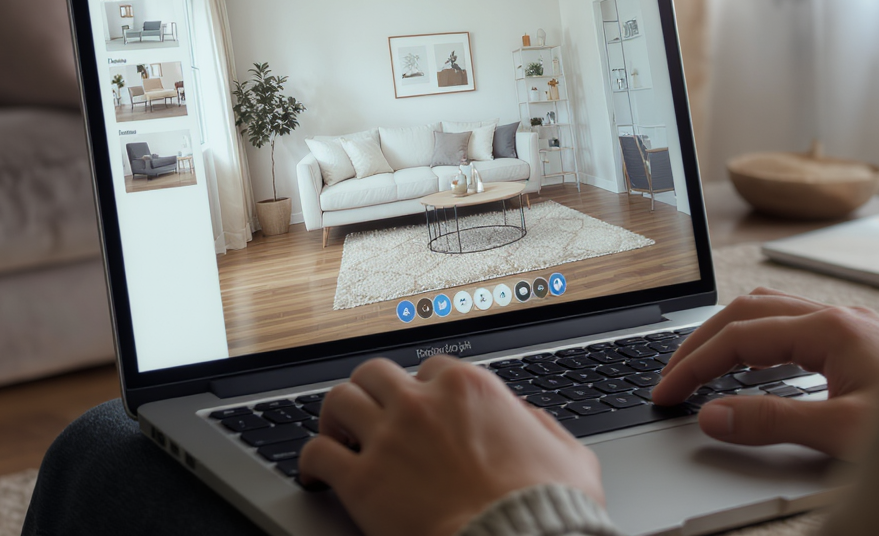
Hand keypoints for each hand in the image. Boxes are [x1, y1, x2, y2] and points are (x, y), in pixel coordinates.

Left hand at [299, 355, 603, 535]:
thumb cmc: (546, 509)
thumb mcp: (568, 456)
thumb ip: (542, 426)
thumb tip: (528, 418)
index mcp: (469, 388)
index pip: (430, 369)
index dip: (423, 392)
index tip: (419, 409)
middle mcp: (422, 403)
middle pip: (374, 373)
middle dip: (370, 393)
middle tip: (370, 415)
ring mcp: (388, 438)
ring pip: (338, 401)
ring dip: (334, 418)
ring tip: (337, 435)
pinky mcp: (363, 481)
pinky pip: (317, 454)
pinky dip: (310, 463)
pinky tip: (314, 475)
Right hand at [652, 287, 878, 459]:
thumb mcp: (844, 431)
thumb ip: (773, 421)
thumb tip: (713, 415)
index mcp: (830, 327)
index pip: (739, 335)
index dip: (694, 364)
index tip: (667, 392)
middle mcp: (838, 316)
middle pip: (746, 311)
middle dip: (700, 343)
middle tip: (670, 379)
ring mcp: (850, 324)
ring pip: (768, 312)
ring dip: (727, 335)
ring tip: (700, 367)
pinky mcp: (859, 340)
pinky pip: (791, 325)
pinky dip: (756, 341)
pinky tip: (754, 367)